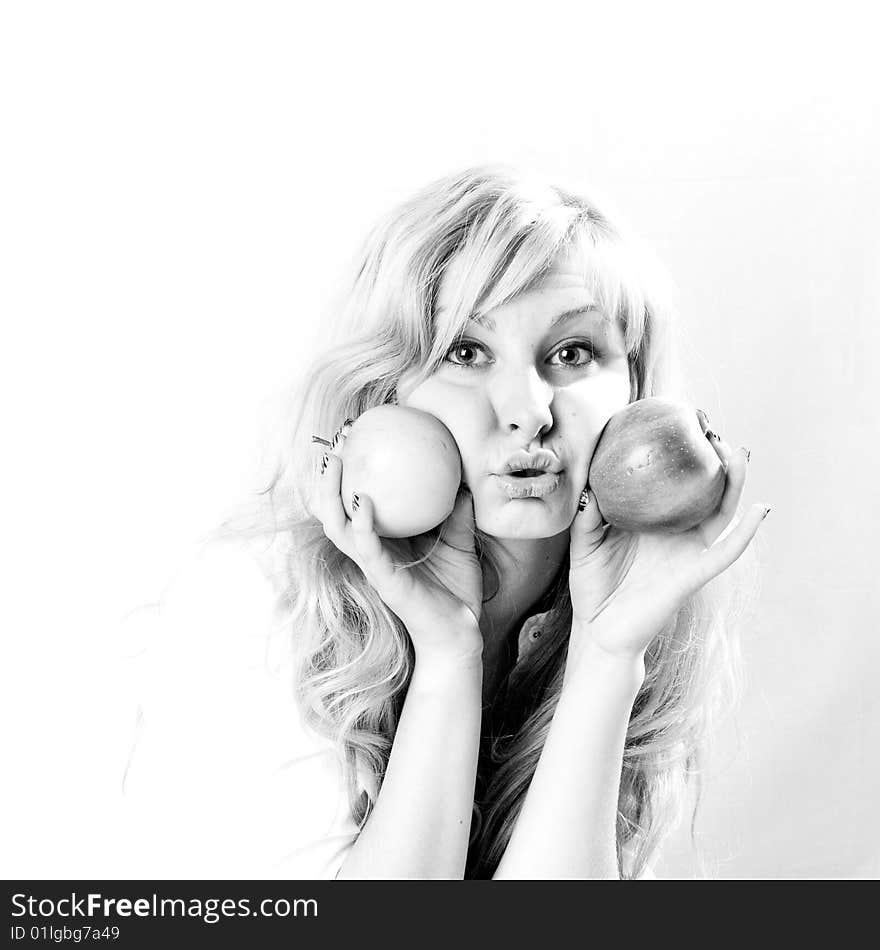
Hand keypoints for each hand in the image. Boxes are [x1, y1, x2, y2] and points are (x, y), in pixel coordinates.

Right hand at [309, 421, 483, 661]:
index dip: (347, 471)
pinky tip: (363, 501)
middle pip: (334, 507)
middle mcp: (370, 549)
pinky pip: (366, 548)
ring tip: (336, 462)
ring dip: (331, 493)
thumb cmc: (457, 590)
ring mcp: (372, 564)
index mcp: (383, 539)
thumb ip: (460, 512)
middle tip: (337, 440)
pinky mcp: (381, 579)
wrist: (461, 632)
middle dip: (327, 474)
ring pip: (336, 526)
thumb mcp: (461, 542)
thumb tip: (466, 479)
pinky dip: (360, 524)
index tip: (353, 436)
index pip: (354, 500)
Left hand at [566, 434, 767, 670]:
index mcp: (652, 523)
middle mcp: (675, 534)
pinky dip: (747, 531)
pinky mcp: (694, 574)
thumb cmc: (593, 588)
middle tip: (712, 429)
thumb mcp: (584, 542)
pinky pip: (726, 551)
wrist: (598, 632)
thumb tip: (591, 481)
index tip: (678, 423)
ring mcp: (688, 553)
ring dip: (734, 484)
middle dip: (712, 461)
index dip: (678, 458)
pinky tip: (760, 509)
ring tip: (739, 453)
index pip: (671, 485)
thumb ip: (588, 513)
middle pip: (703, 492)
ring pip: (721, 514)